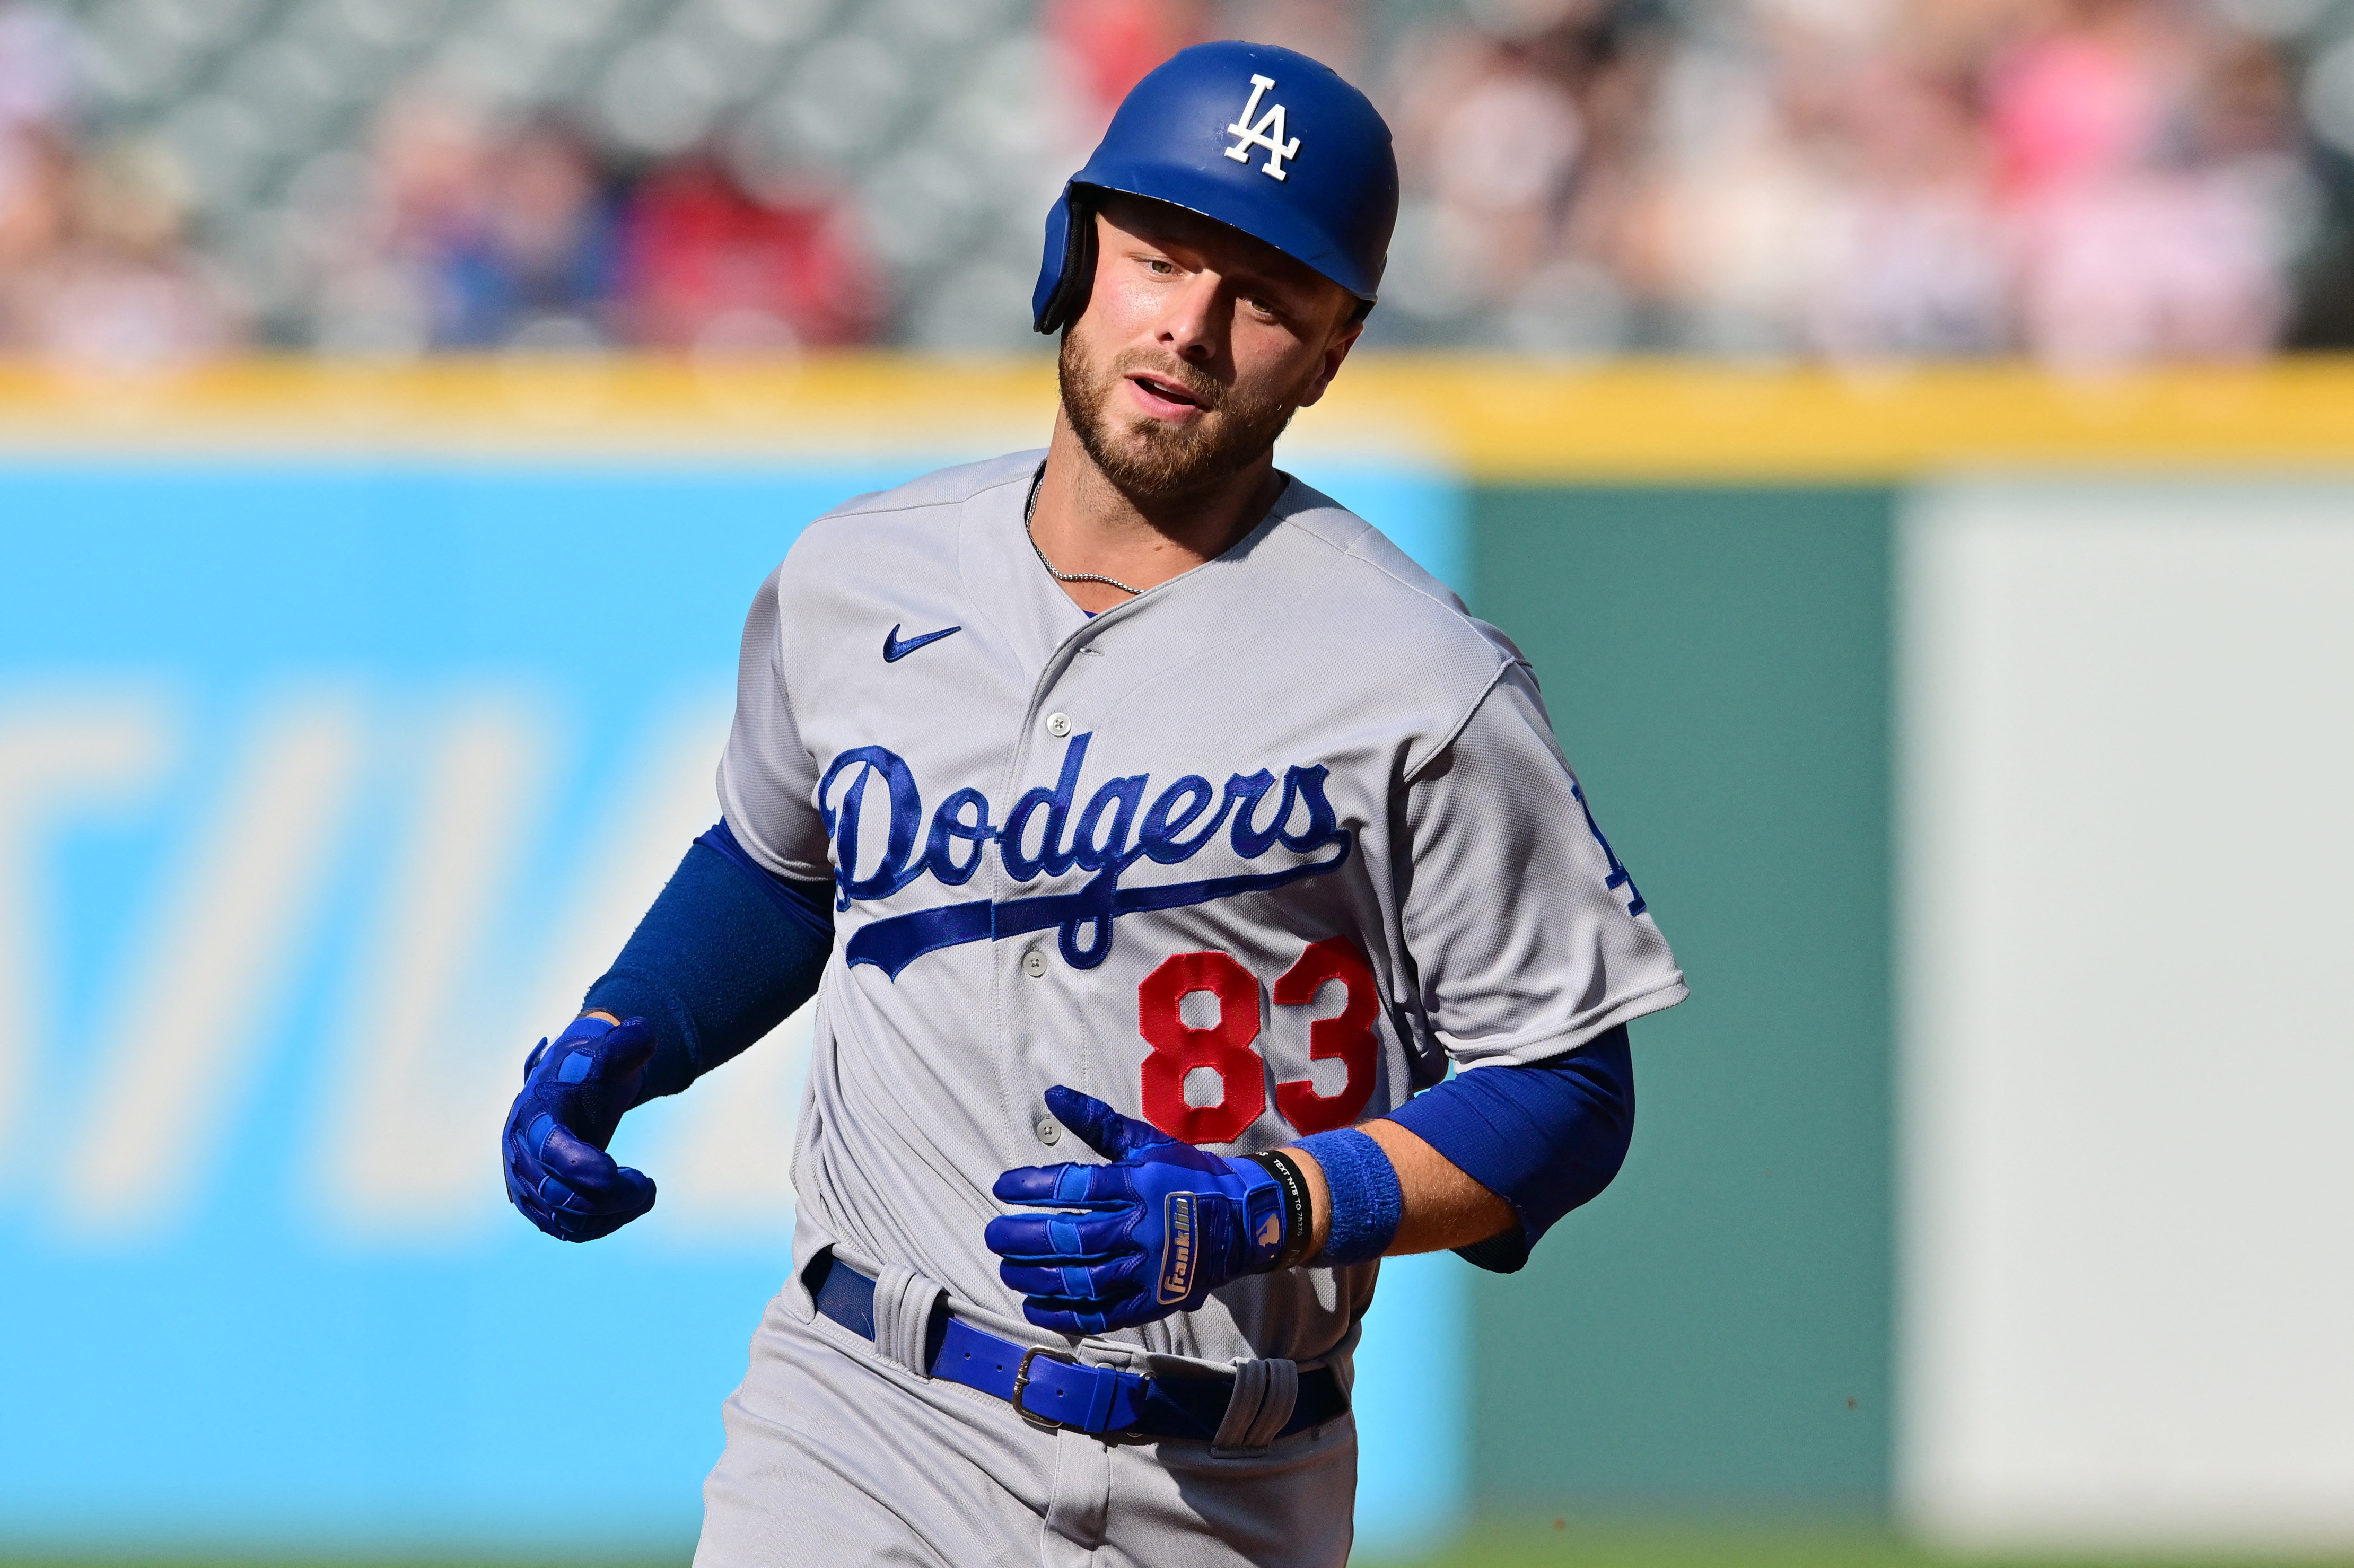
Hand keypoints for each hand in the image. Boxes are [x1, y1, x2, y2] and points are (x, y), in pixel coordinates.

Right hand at [501, 1014, 657, 1241]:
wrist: (575, 1088)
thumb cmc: (592, 1071)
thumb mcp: (608, 1055)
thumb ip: (624, 1045)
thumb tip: (642, 1031)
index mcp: (532, 1115)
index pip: (548, 1147)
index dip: (577, 1163)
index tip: (613, 1173)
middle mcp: (519, 1154)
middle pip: (556, 1192)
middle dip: (607, 1196)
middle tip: (647, 1186)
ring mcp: (525, 1183)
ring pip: (562, 1218)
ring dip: (609, 1212)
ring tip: (643, 1190)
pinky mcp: (539, 1206)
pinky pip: (567, 1229)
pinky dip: (602, 1224)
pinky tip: (629, 1204)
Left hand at [984, 1086, 1290, 1332]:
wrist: (1245, 1219)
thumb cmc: (1188, 1175)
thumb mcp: (1146, 1141)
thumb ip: (1097, 1121)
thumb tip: (1053, 1095)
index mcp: (1139, 1184)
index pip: (1076, 1186)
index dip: (1032, 1187)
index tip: (1003, 1187)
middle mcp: (1144, 1228)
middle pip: (1072, 1237)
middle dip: (1024, 1238)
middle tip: (993, 1234)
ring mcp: (1150, 1269)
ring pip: (1083, 1279)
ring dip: (1037, 1277)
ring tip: (1007, 1269)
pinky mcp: (1155, 1300)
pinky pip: (1103, 1313)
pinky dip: (1066, 1313)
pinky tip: (1035, 1305)